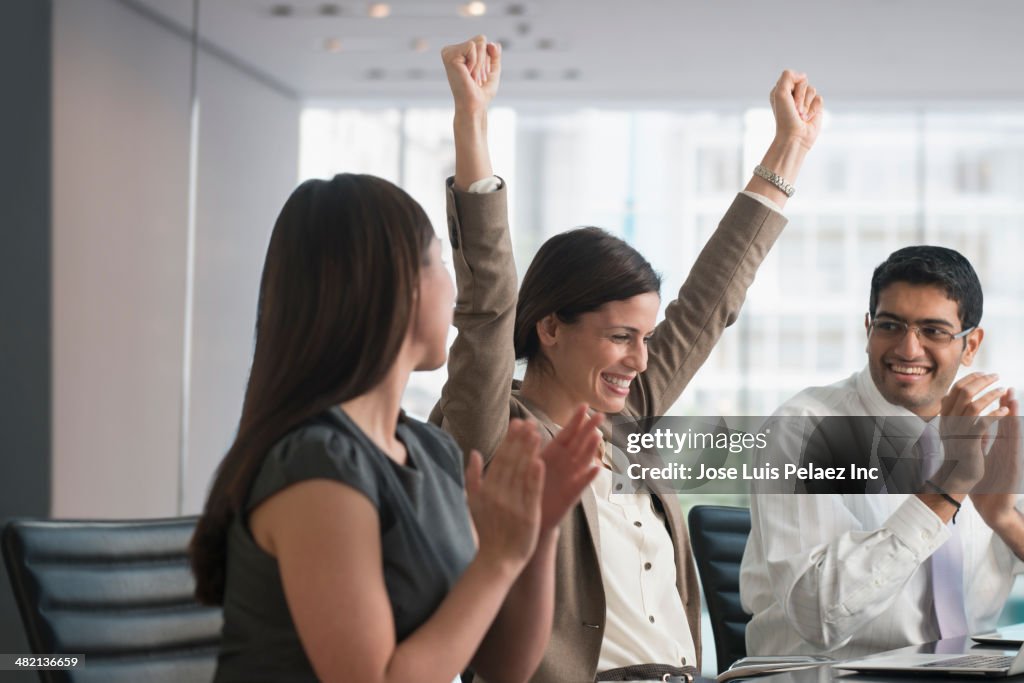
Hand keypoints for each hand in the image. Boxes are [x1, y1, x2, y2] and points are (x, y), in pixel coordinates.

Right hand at [441, 35, 500, 115]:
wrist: (474, 105)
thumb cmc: (481, 92)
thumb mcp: (492, 70)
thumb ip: (495, 55)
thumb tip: (493, 43)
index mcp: (459, 53)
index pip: (482, 40)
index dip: (487, 58)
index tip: (478, 74)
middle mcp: (452, 51)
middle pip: (480, 38)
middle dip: (484, 59)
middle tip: (475, 76)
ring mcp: (449, 52)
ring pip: (478, 42)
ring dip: (480, 63)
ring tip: (471, 76)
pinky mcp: (450, 56)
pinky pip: (472, 47)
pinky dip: (475, 62)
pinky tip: (467, 74)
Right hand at [465, 419, 542, 574]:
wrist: (496, 560)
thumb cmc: (487, 531)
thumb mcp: (473, 502)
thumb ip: (472, 476)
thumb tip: (471, 452)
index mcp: (487, 489)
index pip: (500, 459)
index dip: (509, 440)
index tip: (518, 423)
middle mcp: (499, 494)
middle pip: (511, 462)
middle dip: (520, 440)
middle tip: (530, 421)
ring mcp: (513, 504)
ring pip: (522, 473)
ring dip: (529, 452)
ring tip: (537, 433)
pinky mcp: (527, 515)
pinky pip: (531, 493)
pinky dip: (535, 478)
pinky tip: (540, 462)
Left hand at [537, 406, 602, 532]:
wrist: (529, 515)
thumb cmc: (528, 486)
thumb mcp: (527, 462)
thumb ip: (529, 445)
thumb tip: (525, 422)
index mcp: (554, 454)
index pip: (567, 433)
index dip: (575, 420)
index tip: (584, 405)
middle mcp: (565, 464)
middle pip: (579, 443)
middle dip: (589, 429)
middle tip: (600, 415)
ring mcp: (570, 478)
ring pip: (583, 461)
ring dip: (590, 449)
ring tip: (597, 436)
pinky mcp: (571, 495)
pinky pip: (581, 485)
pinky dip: (589, 476)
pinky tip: (597, 468)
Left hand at [770, 70, 823, 150]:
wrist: (795, 136)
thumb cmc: (785, 117)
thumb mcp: (780, 93)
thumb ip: (788, 76)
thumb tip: (803, 75)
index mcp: (781, 90)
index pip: (791, 76)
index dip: (792, 88)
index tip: (787, 101)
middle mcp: (792, 94)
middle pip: (804, 82)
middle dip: (800, 97)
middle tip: (795, 110)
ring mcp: (804, 100)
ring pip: (812, 89)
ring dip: (806, 104)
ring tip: (801, 116)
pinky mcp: (815, 107)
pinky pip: (819, 98)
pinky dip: (813, 109)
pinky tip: (808, 118)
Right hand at [933, 372, 1010, 493]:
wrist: (956, 476)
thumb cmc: (960, 452)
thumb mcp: (956, 429)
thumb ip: (961, 414)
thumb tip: (968, 399)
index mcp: (945, 415)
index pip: (955, 389)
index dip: (971, 379)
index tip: (984, 374)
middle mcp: (948, 420)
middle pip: (963, 392)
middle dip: (981, 381)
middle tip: (996, 377)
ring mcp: (957, 430)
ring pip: (972, 404)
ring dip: (990, 395)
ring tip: (1002, 390)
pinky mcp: (969, 441)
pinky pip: (982, 422)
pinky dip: (995, 415)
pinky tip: (1005, 411)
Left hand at [971, 388, 1021, 526]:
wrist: (992, 508)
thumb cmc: (988, 483)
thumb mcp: (981, 458)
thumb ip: (979, 442)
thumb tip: (972, 425)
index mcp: (999, 449)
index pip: (999, 424)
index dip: (999, 408)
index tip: (997, 391)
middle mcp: (1006, 452)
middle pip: (1009, 426)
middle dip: (1009, 408)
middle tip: (1009, 390)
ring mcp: (1010, 461)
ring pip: (1013, 437)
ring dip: (1014, 419)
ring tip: (1014, 403)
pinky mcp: (1012, 472)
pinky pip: (1013, 454)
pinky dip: (1013, 441)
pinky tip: (1013, 429)